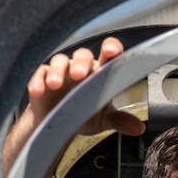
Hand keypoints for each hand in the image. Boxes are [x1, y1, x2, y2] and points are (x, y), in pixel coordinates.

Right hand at [26, 37, 144, 136]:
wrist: (58, 126)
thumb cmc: (83, 115)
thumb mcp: (103, 119)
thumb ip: (119, 121)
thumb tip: (139, 128)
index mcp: (100, 73)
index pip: (108, 55)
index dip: (110, 49)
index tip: (112, 51)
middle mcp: (81, 68)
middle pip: (82, 56)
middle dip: (81, 63)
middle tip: (80, 74)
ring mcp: (61, 71)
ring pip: (60, 62)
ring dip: (58, 71)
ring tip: (55, 84)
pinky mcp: (42, 79)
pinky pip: (40, 74)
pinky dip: (38, 81)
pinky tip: (38, 90)